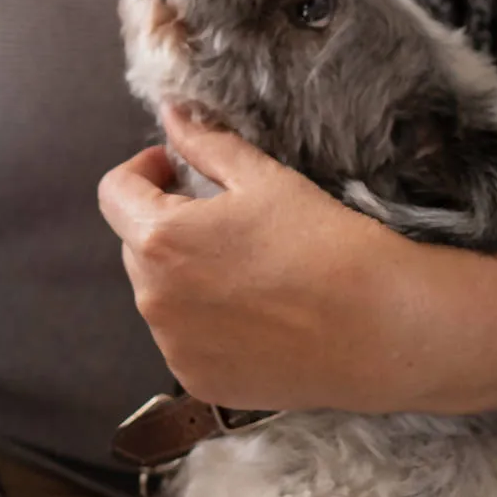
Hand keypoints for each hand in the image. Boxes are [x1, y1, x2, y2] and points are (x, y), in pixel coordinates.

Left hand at [97, 105, 412, 412]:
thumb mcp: (261, 179)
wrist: (383, 329)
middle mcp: (152, 298)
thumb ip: (204, 144)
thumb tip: (171, 115)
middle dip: (165, 221)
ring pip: (157, 292)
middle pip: (135, 243)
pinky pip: (181, 337)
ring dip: (180, 272)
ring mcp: (173, 347)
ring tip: (242, 267)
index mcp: (160, 238)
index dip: (142, 171)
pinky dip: (201, 320)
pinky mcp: (198, 382)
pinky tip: (252, 311)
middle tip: (221, 217)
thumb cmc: (324, 243)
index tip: (175, 168)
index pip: (114, 193)